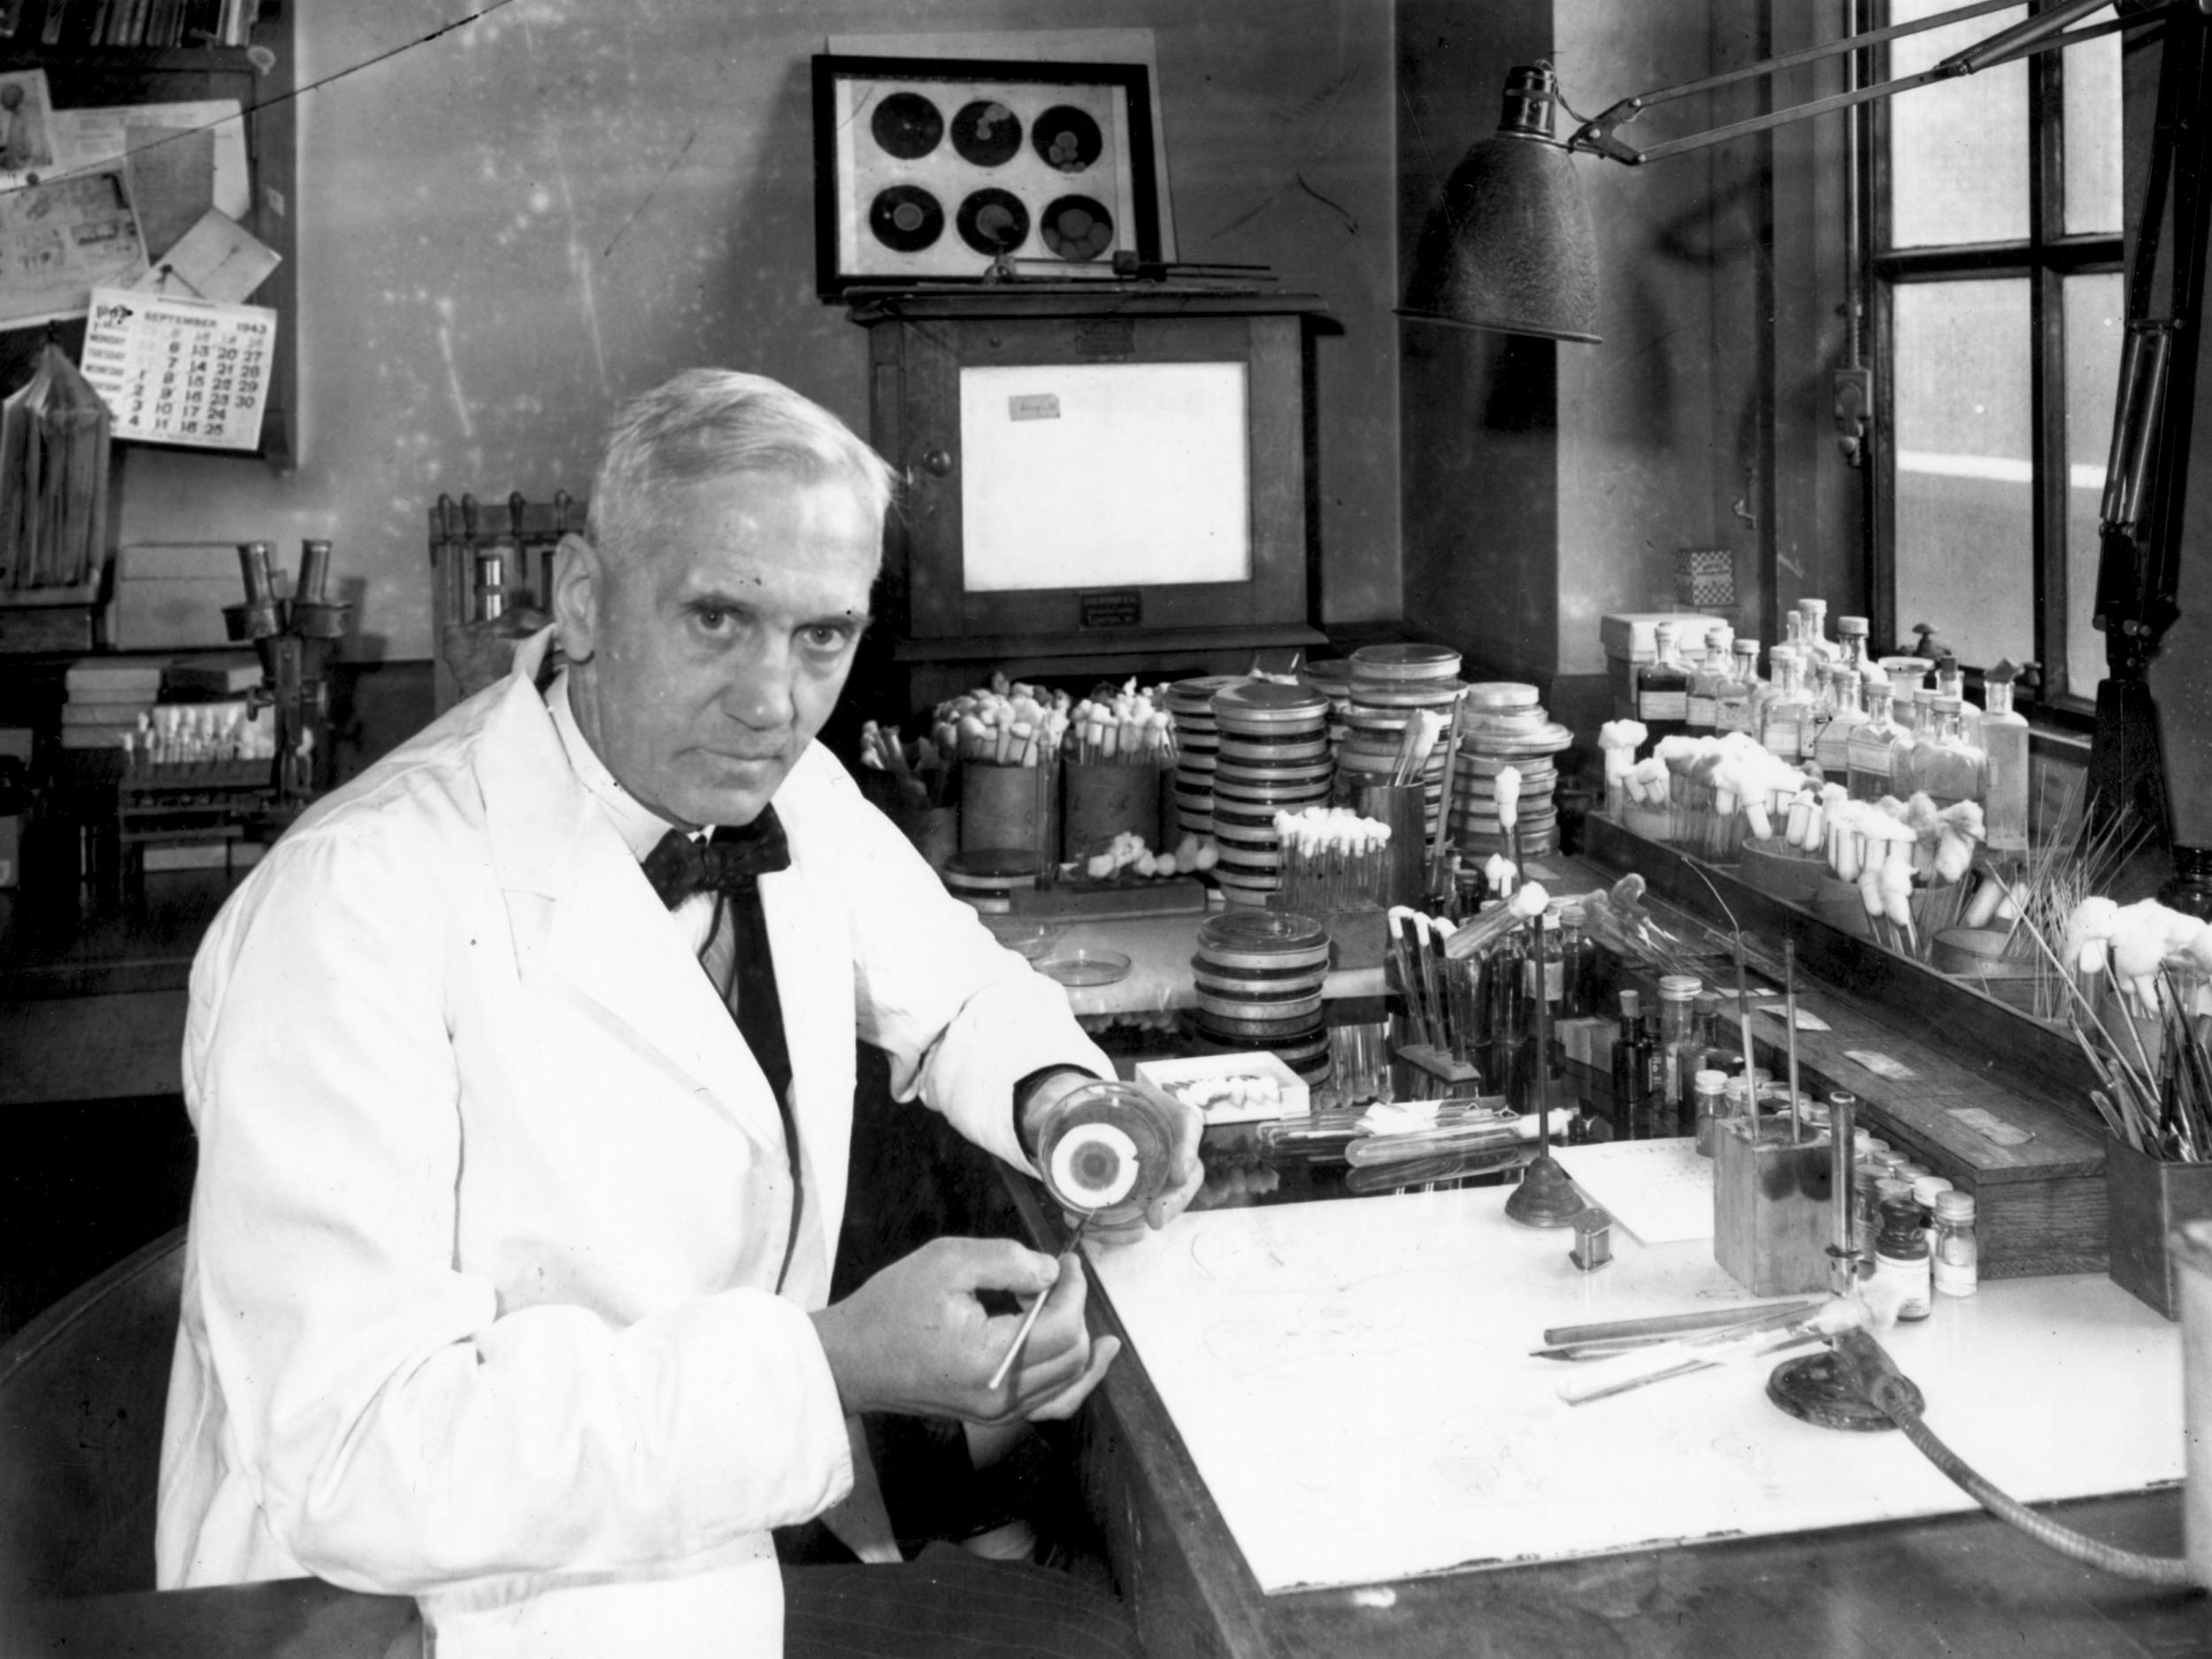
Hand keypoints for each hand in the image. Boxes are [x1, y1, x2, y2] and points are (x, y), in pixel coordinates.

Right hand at [811, 1235, 1115, 1426]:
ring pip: (1069, 1383)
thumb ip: (1007, 1260)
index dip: (1074, 1289)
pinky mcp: (991, 1415)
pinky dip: (1074, 1377)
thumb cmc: (891, 1308)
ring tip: (1071, 1309)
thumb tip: (1051, 1273)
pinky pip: (1051, 1403)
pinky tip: (1089, 1358)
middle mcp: (999, 1397)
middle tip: (1051, 1278)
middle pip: (1072, 1355)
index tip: (1065, 1262)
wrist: (851, 1360)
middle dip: (1074, 1309)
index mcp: (989, 1359)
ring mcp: (997, 1413)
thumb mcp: (947, 1262)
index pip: (1062, 1326)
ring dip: (1076, 1340)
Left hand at [1019, 1074, 1207, 1248]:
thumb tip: (1037, 1121)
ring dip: (1145, 1221)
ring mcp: (1152, 1170)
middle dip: (1176, 1199)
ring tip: (1114, 1232)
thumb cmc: (1073, 1104)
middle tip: (1155, 1219)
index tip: (1179, 1173)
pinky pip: (1139, 1216)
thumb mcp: (1060, 1100)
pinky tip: (1097, 1233)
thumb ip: (1047, 1109)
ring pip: (1167, 1199)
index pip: (1185, 1122)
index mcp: (1150, 1107)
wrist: (1068, 1117)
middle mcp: (1160, 1140)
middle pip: (1187, 1171)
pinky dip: (1121, 1230)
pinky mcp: (1135, 1193)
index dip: (1189, 1147)